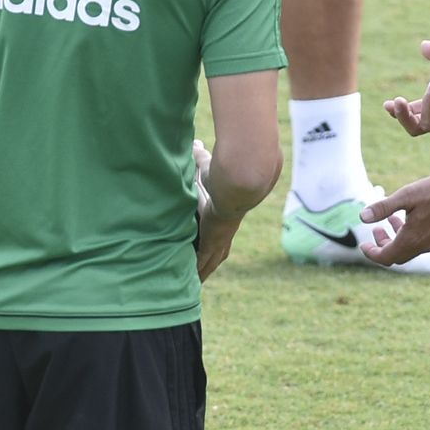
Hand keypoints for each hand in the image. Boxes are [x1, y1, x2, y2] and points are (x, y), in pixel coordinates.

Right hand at [192, 138, 237, 280]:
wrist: (239, 177)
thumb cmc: (225, 170)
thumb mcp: (207, 166)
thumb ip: (200, 158)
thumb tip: (196, 144)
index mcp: (225, 215)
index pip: (220, 234)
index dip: (215, 243)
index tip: (208, 250)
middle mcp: (226, 229)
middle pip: (218, 252)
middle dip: (209, 263)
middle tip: (199, 277)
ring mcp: (220, 237)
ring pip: (212, 260)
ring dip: (203, 271)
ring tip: (192, 285)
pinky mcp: (213, 240)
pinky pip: (203, 261)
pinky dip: (197, 271)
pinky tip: (191, 281)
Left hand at [359, 175, 429, 266]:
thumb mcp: (406, 196)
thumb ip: (383, 208)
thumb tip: (362, 217)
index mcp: (411, 240)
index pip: (385, 257)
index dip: (372, 253)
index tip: (363, 245)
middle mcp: (425, 247)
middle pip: (398, 255)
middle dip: (385, 244)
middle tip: (377, 230)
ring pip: (413, 249)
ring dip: (399, 237)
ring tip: (393, 219)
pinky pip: (427, 244)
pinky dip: (415, 236)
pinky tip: (416, 220)